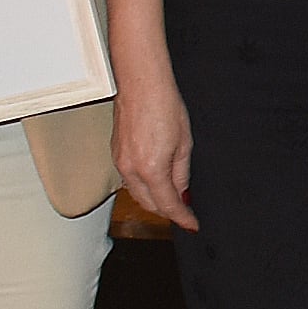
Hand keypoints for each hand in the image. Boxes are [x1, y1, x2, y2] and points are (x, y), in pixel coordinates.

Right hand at [114, 49, 195, 230]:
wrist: (142, 84)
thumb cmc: (165, 106)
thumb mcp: (184, 143)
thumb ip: (181, 173)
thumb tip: (182, 192)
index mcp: (151, 169)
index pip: (167, 204)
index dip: (182, 217)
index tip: (192, 224)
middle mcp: (131, 170)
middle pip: (149, 204)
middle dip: (167, 210)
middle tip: (185, 211)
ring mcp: (120, 162)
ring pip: (137, 193)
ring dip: (154, 199)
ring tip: (173, 197)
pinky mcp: (115, 153)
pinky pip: (129, 180)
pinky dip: (144, 186)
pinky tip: (156, 180)